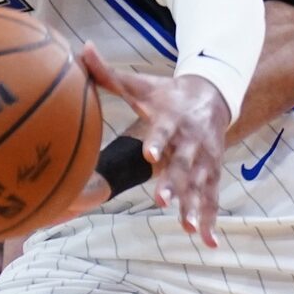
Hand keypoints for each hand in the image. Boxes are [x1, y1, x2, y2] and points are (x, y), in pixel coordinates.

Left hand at [80, 45, 229, 245]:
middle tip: (161, 200)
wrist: (212, 95)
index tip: (149, 153)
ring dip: (195, 206)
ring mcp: (205, 159)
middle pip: (183, 163)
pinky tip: (209, 243)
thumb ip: (109, 74)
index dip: (158, 141)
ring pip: (201, 185)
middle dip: (174, 182)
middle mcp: (191, 140)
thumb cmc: (166, 94)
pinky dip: (211, 220)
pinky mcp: (213, 173)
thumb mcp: (141, 84)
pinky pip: (212, 199)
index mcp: (172, 119)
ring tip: (188, 227)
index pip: (164, 131)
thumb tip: (81, 50)